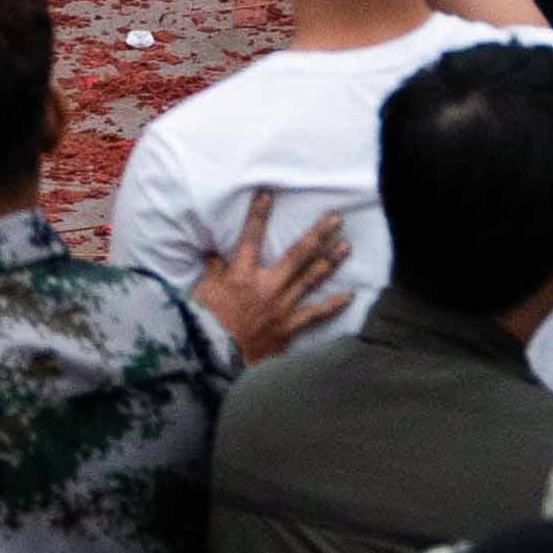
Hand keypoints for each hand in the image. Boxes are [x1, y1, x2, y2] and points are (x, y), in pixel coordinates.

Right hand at [196, 185, 357, 363]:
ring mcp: (281, 307)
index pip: (250, 237)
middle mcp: (266, 286)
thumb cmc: (207, 323)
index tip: (269, 193)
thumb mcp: (203, 291)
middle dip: (317, 234)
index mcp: (241, 274)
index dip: (258, 214)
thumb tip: (211, 251)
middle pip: (296, 254)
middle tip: (335, 218)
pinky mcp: (289, 327)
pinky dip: (332, 305)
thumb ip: (213, 269)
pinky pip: (315, 315)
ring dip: (329, 261)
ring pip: (310, 279)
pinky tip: (349, 296)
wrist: (217, 359)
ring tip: (346, 246)